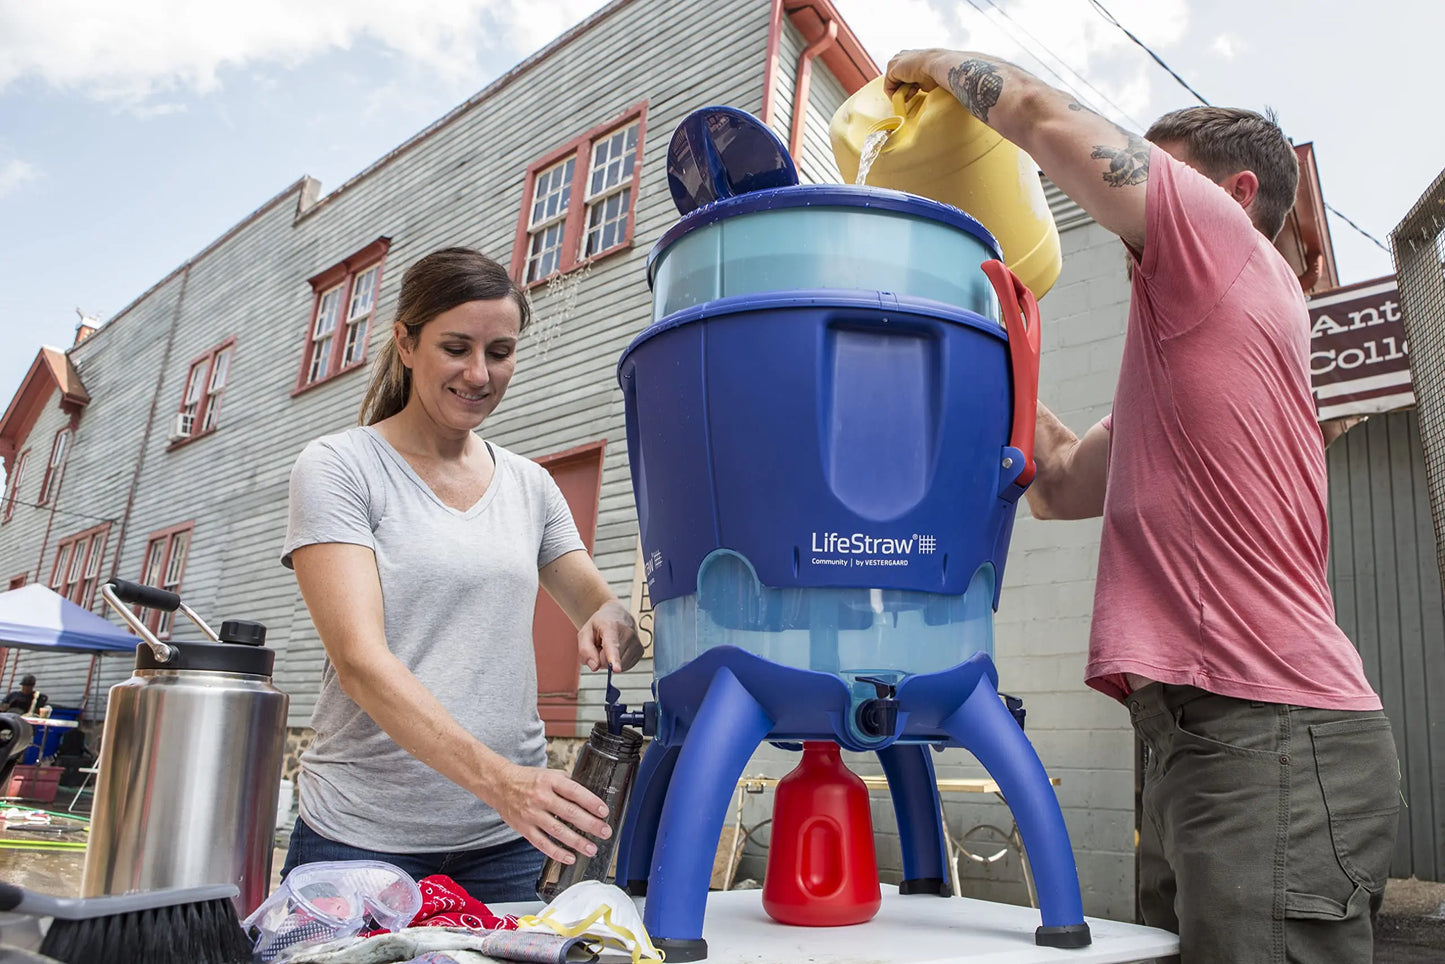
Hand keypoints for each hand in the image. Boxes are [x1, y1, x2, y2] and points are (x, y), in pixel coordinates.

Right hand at [491, 762, 611, 864]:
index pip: (574, 791)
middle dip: (590, 824)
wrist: (499, 784)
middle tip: (605, 832)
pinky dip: (556, 852)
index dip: (591, 802)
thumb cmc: (528, 779)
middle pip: (569, 812)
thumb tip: (589, 797)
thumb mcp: (548, 774)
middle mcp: (540, 797)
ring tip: (591, 849)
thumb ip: (567, 784)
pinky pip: (542, 843)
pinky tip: (570, 858)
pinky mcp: (524, 828)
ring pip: (557, 831)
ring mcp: (531, 814)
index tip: (604, 811)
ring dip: (577, 842)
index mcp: (549, 780)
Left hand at [577, 600, 643, 672]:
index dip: (614, 658)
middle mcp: (627, 633)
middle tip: (601, 645)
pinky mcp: (640, 651)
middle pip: (609, 661)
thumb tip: (595, 666)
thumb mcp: (584, 633)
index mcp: (611, 626)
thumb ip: (585, 650)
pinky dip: (619, 662)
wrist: (617, 615)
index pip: (612, 645)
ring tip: (610, 647)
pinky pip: (625, 667)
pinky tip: (618, 651)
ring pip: (618, 666)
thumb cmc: (600, 624)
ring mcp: (636, 642)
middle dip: (601, 658)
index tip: (616, 669)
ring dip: (610, 661)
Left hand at [883, 48, 953, 96]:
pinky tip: (906, 95)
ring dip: (900, 92)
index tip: (916, 90)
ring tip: (912, 93)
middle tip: (914, 93)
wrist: (938, 65)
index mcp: (910, 56)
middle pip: (895, 79)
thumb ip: (916, 81)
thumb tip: (914, 88)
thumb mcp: (924, 77)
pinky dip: (895, 95)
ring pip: (892, 83)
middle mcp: (901, 56)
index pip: (902, 74)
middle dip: (903, 89)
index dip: (908, 86)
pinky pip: (888, 87)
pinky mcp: (892, 68)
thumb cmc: (936, 71)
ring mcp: (895, 61)